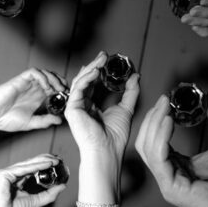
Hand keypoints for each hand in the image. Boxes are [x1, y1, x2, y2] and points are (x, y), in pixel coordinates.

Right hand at [0, 68, 68, 132]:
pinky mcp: (19, 80)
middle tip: (66, 91)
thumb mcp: (30, 123)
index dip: (63, 91)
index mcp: (36, 98)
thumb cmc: (5, 119)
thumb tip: (59, 120)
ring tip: (58, 89)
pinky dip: (43, 77)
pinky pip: (34, 72)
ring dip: (54, 79)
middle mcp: (33, 89)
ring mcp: (27, 84)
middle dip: (61, 82)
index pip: (54, 89)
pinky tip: (46, 87)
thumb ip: (44, 121)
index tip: (69, 99)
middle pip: (52, 78)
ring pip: (45, 73)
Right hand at [0, 154, 67, 206]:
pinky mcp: (3, 174)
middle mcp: (9, 176)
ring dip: (43, 161)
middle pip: (29, 164)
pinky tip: (47, 165)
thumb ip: (49, 194)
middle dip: (45, 160)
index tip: (56, 164)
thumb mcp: (35, 202)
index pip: (31, 170)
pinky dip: (36, 166)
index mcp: (15, 181)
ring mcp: (5, 174)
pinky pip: (23, 169)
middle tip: (58, 159)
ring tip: (55, 161)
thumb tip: (62, 186)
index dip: (44, 166)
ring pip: (27, 164)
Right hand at [65, 51, 139, 169]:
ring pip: (80, 81)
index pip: (92, 84)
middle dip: (94, 66)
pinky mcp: (72, 109)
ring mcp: (75, 107)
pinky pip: (77, 89)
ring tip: (101, 60)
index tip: (106, 60)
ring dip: (90, 68)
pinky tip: (95, 71)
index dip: (98, 70)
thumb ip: (130, 92)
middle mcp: (82, 106)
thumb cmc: (114, 137)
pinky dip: (86, 78)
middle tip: (103, 55)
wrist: (107, 150)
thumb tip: (135, 77)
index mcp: (91, 107)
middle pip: (85, 80)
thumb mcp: (126, 108)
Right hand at [135, 89, 207, 206]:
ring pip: (148, 149)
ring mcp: (167, 183)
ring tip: (165, 107)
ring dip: (154, 125)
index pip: (156, 140)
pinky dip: (160, 138)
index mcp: (177, 165)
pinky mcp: (172, 189)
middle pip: (146, 142)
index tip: (166, 99)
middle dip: (152, 118)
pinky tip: (169, 122)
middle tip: (163, 99)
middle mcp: (168, 174)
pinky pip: (158, 160)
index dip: (158, 119)